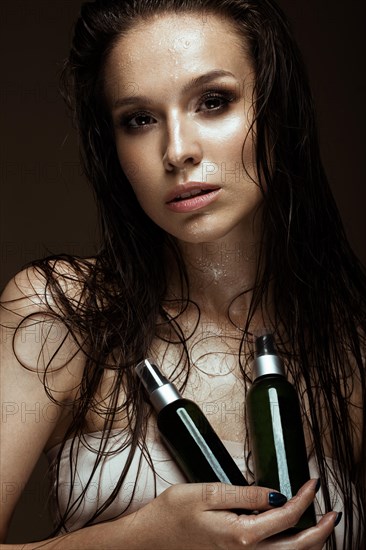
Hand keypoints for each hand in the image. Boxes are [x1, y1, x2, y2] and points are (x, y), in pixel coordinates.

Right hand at [122, 479, 337, 548]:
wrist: (148, 543)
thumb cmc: (170, 516)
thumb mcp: (205, 494)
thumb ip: (242, 494)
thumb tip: (274, 493)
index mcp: (240, 536)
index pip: (285, 516)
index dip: (304, 499)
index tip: (312, 482)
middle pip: (296, 549)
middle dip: (319, 531)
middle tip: (333, 513)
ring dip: (308, 543)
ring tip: (319, 525)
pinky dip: (288, 549)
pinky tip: (290, 537)